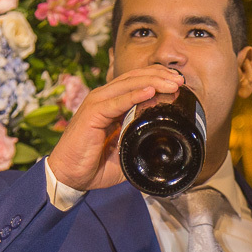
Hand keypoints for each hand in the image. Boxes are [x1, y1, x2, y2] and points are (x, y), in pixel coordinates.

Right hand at [46, 66, 182, 190]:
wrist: (70, 175)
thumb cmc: (94, 163)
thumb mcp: (125, 151)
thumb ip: (141, 144)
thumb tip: (165, 148)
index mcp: (112, 102)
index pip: (137, 81)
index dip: (159, 77)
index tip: (179, 82)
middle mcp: (104, 97)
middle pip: (135, 77)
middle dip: (161, 76)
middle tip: (181, 81)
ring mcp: (97, 103)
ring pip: (128, 84)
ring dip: (153, 82)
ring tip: (172, 83)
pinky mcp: (92, 114)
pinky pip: (117, 102)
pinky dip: (134, 96)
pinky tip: (150, 92)